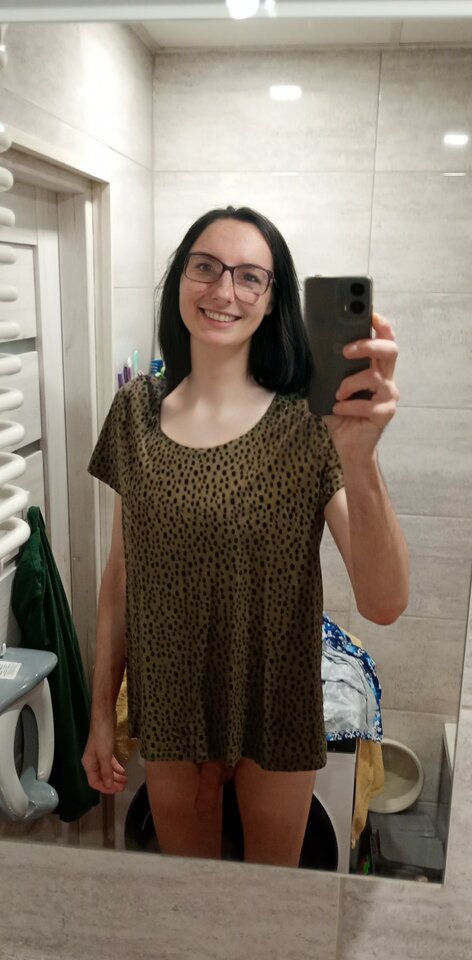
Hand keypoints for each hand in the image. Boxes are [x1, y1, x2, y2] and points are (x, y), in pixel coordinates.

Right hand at [82, 716, 127, 793]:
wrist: (104, 716)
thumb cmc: (103, 736)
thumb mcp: (105, 755)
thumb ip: (106, 771)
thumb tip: (108, 786)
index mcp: (89, 764)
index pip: (95, 782)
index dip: (105, 788)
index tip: (117, 790)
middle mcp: (92, 761)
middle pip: (101, 777)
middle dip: (112, 783)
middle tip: (124, 786)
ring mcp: (98, 754)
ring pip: (106, 770)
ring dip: (115, 776)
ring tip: (125, 780)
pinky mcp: (105, 748)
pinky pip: (110, 762)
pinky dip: (116, 767)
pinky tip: (123, 771)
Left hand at [323, 312, 398, 459]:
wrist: (348, 444)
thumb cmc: (341, 411)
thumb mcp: (331, 385)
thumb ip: (329, 368)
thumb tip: (312, 348)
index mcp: (374, 367)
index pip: (385, 340)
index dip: (382, 326)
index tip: (371, 315)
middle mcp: (386, 378)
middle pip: (390, 350)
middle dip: (369, 345)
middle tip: (346, 349)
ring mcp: (388, 396)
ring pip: (374, 378)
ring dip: (350, 383)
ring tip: (337, 393)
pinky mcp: (385, 413)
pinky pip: (368, 405)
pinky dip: (348, 405)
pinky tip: (338, 408)